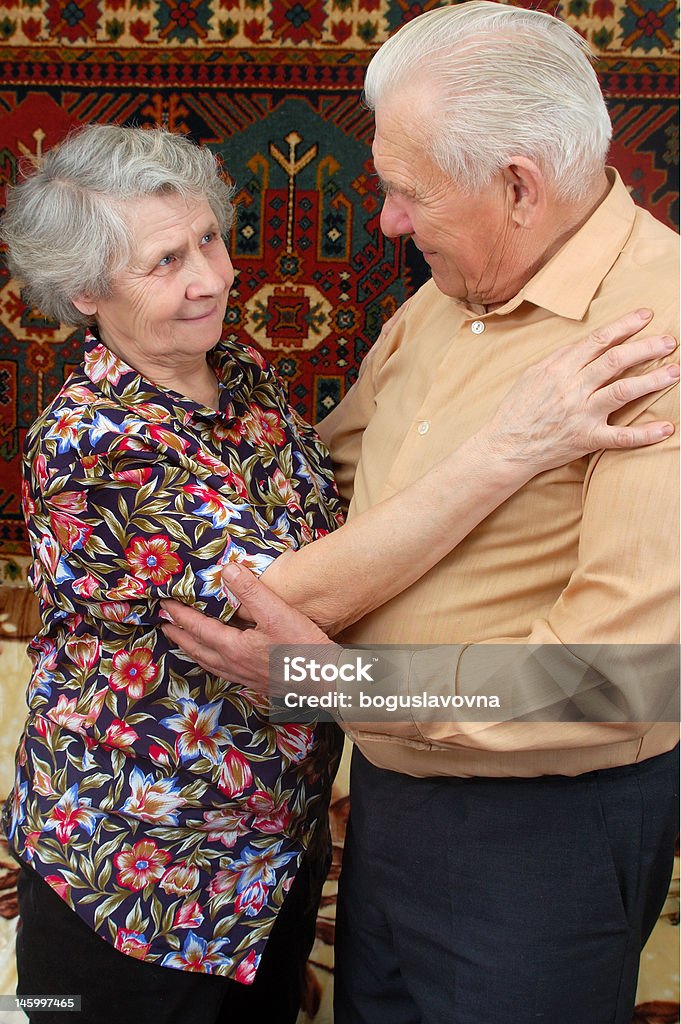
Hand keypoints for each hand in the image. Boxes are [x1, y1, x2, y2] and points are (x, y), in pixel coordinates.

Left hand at [161, 562, 334, 694]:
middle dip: (178, 635)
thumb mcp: (278, 614)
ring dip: (192, 649)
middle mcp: (234, 665)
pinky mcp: (258, 682)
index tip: (164, 604)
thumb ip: (252, 592)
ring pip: (209, 662)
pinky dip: (212, 661)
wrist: (327, 685)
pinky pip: (223, 670)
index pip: (198, 628)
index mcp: (234, 648)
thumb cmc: (304, 651)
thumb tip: (228, 570)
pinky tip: (220, 659)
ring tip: (184, 641)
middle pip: (197, 649)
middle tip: (163, 624)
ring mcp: (245, 677)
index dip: (179, 615)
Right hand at [481, 309, 677, 473]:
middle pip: (616, 360)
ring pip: (623, 391)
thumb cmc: (518, 409)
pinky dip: (645, 434)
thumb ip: (562, 358)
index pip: (598, 340)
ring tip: (675, 371)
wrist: (505, 447)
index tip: (646, 316)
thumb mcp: (533, 374)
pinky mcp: (586, 439)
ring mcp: (581, 414)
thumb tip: (590, 344)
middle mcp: (572, 389)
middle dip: (646, 347)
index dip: (625, 326)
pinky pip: (621, 437)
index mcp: (559, 368)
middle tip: (669, 341)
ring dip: (652, 380)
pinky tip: (666, 428)